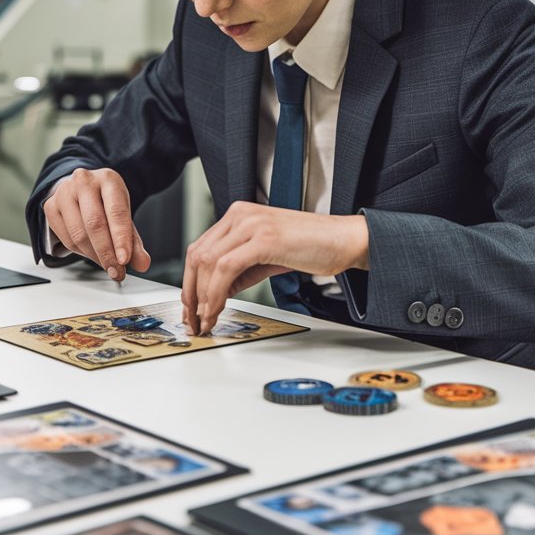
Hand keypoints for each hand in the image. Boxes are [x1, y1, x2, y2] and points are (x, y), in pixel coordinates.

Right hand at [42, 168, 149, 281]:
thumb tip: (142, 263)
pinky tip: (91, 252)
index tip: (124, 260)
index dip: (120, 238)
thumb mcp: (123, 213)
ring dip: (94, 256)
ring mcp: (64, 192)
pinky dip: (80, 252)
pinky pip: (65, 239)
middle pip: (94, 223)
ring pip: (78, 234)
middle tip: (116, 271)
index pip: (116, 212)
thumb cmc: (105, 200)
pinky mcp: (50, 206)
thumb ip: (133, 240)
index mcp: (108, 179)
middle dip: (106, 253)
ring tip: (106, 264)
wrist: (83, 187)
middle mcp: (84, 181)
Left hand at [181, 201, 368, 334]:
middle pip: (197, 255)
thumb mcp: (266, 257)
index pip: (200, 248)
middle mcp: (240, 214)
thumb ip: (239, 271)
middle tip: (194, 320)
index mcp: (239, 215)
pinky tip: (218, 310)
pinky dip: (216, 293)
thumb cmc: (312, 246)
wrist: (344, 240)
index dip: (190, 281)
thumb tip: (215, 293)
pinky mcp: (263, 238)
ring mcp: (251, 223)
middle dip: (191, 293)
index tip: (192, 307)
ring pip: (207, 262)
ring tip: (206, 320)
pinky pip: (226, 268)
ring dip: (202, 298)